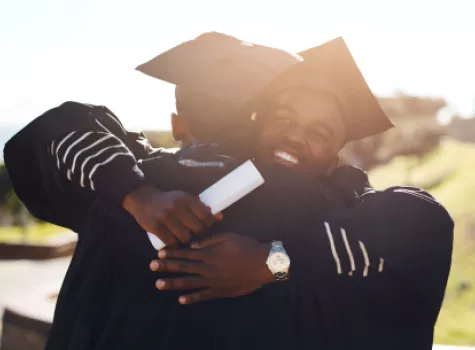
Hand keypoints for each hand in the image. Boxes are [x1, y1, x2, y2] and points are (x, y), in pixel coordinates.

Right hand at [122, 186, 221, 246]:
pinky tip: (173, 242)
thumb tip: (219, 217)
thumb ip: (200, 207)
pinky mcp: (156, 227)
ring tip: (182, 236)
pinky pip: (171, 243)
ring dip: (186, 240)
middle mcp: (177, 207)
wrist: (142, 198)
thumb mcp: (183, 198)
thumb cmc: (167, 200)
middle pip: (197, 229)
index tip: (204, 226)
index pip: (206, 216)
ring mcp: (166, 217)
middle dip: (197, 233)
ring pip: (185, 238)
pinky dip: (174, 245)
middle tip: (193, 232)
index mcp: (186, 199)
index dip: (208, 224)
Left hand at [149, 233, 274, 303]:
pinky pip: (203, 295)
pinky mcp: (220, 291)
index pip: (186, 252)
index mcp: (209, 253)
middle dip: (166, 266)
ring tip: (158, 284)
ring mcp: (213, 281)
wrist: (263, 264)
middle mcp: (208, 268)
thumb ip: (209, 240)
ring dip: (173, 283)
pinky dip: (192, 298)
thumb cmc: (247, 247)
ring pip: (189, 282)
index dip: (172, 252)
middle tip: (151, 266)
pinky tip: (180, 300)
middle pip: (183, 267)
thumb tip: (192, 244)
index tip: (159, 253)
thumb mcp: (229, 236)